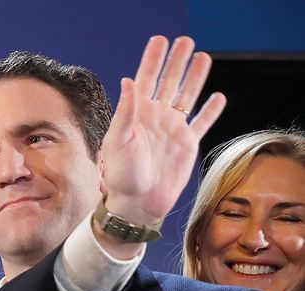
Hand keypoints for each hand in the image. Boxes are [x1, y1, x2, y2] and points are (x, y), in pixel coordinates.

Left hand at [99, 36, 225, 226]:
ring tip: (202, 57)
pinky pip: (202, 123)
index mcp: (136, 115)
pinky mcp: (186, 144)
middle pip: (169, 82)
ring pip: (187, 97)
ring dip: (195, 77)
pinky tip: (217, 97)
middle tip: (185, 41)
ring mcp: (172, 129)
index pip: (145, 80)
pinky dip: (211, 111)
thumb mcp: (118, 141)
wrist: (137, 203)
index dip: (153, 60)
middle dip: (177, 62)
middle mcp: (155, 118)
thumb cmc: (121, 175)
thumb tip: (128, 80)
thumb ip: (126, 112)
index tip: (160, 40)